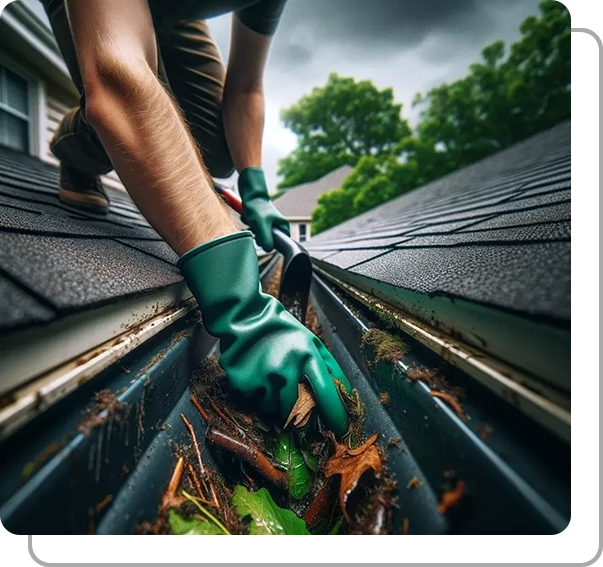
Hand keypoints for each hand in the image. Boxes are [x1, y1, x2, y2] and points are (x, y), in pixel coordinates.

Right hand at [178, 231, 349, 435]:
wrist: (245, 316)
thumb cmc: (282, 329)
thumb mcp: (311, 341)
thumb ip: (329, 366)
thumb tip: (345, 393)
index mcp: (307, 356)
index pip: (327, 394)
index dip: (336, 415)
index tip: (340, 428)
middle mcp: (285, 369)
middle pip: (298, 410)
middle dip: (299, 413)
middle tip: (297, 406)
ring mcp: (262, 377)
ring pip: (274, 409)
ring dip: (277, 402)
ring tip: (273, 379)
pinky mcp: (243, 383)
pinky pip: (255, 401)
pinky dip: (259, 394)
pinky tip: (258, 375)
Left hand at [238, 167, 289, 251]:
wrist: (249, 194)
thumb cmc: (257, 208)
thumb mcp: (262, 225)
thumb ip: (266, 238)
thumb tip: (269, 249)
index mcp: (283, 226)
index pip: (282, 243)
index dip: (272, 244)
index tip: (264, 238)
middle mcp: (278, 226)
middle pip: (269, 242)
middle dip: (260, 236)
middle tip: (256, 228)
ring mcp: (269, 224)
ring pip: (260, 237)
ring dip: (253, 230)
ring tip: (252, 221)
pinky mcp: (261, 223)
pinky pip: (254, 231)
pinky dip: (250, 226)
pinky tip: (249, 218)